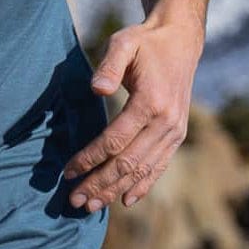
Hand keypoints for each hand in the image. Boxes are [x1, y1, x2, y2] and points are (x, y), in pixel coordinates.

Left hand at [62, 16, 202, 211]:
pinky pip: (159, 166)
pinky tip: (126, 200)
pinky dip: (143, 185)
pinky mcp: (177, 135)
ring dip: (116, 190)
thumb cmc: (144, 42)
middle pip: (128, 163)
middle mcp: (166, 123)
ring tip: (91, 206)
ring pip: (143, 170)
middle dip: (100, 183)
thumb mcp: (124, 43)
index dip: (90, 158)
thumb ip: (109, 66)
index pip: (115, 140)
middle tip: (74, 201)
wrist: (180, 42)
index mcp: (151, 102)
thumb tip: (96, 90)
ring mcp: (175, 132)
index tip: (68, 171)